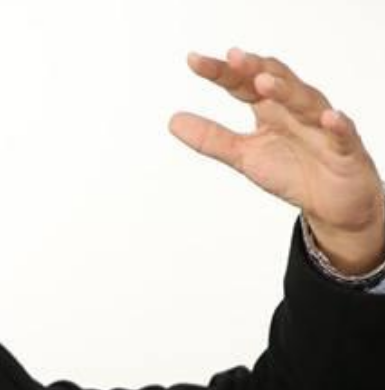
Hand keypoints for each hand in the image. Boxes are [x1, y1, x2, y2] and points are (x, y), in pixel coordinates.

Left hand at [170, 48, 384, 274]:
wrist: (330, 203)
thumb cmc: (291, 171)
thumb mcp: (244, 156)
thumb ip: (211, 138)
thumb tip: (173, 120)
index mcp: (270, 109)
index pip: (243, 83)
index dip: (220, 72)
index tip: (193, 61)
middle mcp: (296, 110)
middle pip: (276, 82)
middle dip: (255, 69)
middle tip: (232, 58)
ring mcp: (321, 127)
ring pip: (306, 102)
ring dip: (287, 91)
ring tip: (264, 82)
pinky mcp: (345, 149)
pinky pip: (343, 134)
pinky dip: (337, 125)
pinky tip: (328, 118)